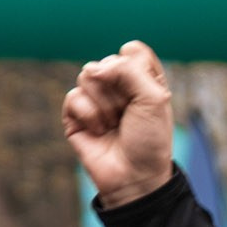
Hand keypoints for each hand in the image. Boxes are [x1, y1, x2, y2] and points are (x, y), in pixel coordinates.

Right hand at [63, 43, 174, 208]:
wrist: (134, 176)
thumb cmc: (149, 140)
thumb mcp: (154, 99)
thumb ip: (129, 70)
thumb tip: (93, 69)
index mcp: (141, 78)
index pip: (131, 50)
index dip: (136, 69)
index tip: (147, 94)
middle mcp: (118, 85)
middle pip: (108, 62)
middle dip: (120, 91)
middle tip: (128, 116)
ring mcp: (95, 98)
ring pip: (87, 75)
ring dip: (105, 105)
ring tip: (114, 125)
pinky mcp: (75, 114)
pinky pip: (73, 96)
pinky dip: (89, 115)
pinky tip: (99, 131)